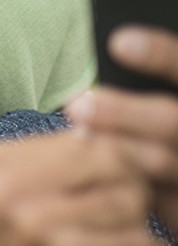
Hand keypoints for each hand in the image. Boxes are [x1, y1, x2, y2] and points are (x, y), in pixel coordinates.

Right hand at [0, 132, 173, 245]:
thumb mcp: (23, 201)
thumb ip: (64, 164)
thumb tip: (136, 137)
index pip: (84, 137)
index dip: (122, 161)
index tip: (129, 186)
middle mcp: (4, 183)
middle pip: (109, 160)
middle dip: (136, 188)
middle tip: (135, 217)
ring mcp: (29, 220)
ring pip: (127, 199)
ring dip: (143, 226)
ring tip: (130, 243)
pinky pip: (135, 239)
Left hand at [66, 26, 177, 231]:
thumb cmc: (168, 131)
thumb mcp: (163, 110)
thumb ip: (161, 75)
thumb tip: (111, 48)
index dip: (160, 55)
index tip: (119, 42)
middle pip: (172, 121)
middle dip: (125, 113)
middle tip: (78, 105)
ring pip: (162, 164)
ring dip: (115, 151)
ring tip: (77, 137)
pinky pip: (159, 203)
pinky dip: (120, 189)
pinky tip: (88, 177)